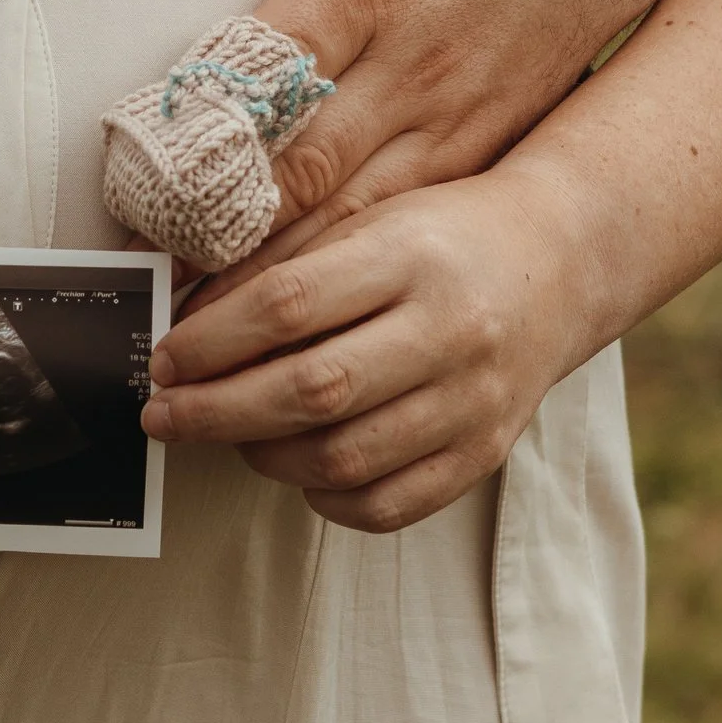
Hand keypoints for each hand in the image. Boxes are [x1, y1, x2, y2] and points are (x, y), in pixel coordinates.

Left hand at [140, 166, 585, 532]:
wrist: (558, 261)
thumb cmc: (444, 234)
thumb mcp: (371, 219)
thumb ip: (287, 269)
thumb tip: (187, 330)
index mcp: (410, 255)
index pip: (288, 303)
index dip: (211, 340)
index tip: (163, 358)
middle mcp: (448, 330)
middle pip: (310, 389)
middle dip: (216, 410)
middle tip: (163, 414)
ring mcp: (472, 400)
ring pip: (343, 456)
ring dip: (263, 455)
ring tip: (229, 433)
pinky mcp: (484, 452)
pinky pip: (388, 503)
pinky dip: (326, 495)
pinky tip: (298, 465)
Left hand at [156, 0, 707, 286]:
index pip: (276, 66)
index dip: (212, 126)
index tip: (143, 171)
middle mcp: (407, 61)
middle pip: (309, 165)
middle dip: (230, 227)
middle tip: (152, 279)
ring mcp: (447, 119)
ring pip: (354, 218)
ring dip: (282, 272)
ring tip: (205, 329)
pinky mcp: (476, 154)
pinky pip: (402, 230)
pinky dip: (346, 275)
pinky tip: (293, 320)